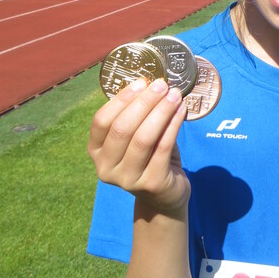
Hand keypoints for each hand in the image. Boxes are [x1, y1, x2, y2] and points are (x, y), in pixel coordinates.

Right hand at [88, 78, 189, 214]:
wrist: (164, 195)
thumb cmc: (149, 157)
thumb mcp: (136, 136)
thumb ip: (138, 115)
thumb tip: (151, 82)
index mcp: (96, 151)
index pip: (102, 121)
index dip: (121, 99)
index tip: (142, 82)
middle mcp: (106, 168)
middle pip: (122, 128)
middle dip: (144, 102)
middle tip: (162, 85)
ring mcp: (127, 179)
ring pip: (143, 138)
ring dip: (161, 112)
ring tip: (175, 95)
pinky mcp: (152, 184)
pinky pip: (163, 147)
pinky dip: (173, 125)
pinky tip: (181, 110)